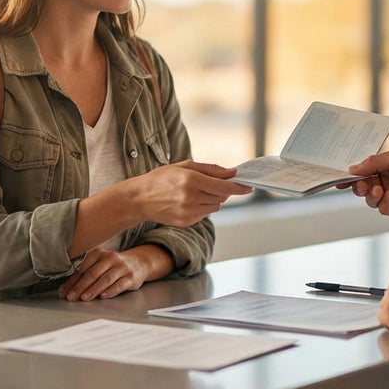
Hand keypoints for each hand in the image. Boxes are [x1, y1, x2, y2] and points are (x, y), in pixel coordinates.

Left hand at [59, 246, 149, 300]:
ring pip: (105, 279)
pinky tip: (103, 296)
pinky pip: (120, 284)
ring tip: (84, 298)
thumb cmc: (114, 266)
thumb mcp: (100, 264)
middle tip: (71, 297)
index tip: (63, 292)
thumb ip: (85, 273)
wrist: (139, 262)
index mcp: (99, 254)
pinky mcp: (131, 277)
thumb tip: (66, 289)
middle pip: (93, 273)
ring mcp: (122, 267)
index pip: (82, 268)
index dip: (72, 281)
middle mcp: (110, 258)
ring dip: (93, 289)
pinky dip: (111, 290)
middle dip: (80, 286)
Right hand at [125, 160, 251, 226]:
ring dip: (212, 200)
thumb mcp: (184, 166)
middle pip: (221, 197)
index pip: (223, 187)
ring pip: (215, 207)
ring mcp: (188, 212)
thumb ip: (211, 169)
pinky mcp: (186, 222)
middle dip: (221, 191)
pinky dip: (202, 208)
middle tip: (209, 184)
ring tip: (194, 193)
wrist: (140, 199)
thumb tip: (232, 172)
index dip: (238, 188)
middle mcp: (190, 197)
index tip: (248, 187)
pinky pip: (205, 215)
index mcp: (190, 180)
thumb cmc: (161, 178)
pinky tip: (187, 202)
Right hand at [343, 148, 388, 217]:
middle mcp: (385, 180)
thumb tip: (354, 168)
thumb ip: (375, 162)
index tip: (339, 177)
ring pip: (370, 198)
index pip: (363, 170)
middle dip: (357, 186)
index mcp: (384, 166)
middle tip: (359, 185)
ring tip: (379, 189)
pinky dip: (383, 202)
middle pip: (362, 185)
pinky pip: (382, 207)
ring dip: (370, 194)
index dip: (350, 174)